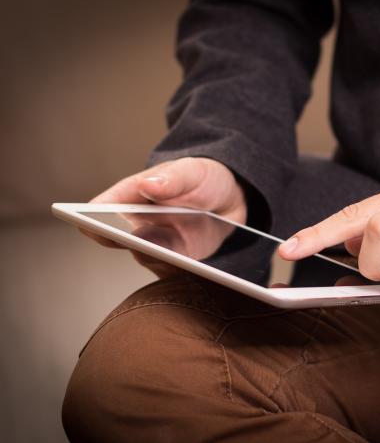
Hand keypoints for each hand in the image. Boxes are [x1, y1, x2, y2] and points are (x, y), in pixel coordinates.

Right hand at [84, 157, 246, 274]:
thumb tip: (147, 185)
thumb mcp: (192, 171)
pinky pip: (172, 271)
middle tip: (134, 241)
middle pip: (119, 238)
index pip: (101, 208)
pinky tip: (189, 268)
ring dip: (153, 258)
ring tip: (164, 255)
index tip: (87, 223)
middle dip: (124, 242)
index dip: (90, 217)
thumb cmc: (202, 179)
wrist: (230, 199)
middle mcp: (137, 224)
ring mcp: (156, 245)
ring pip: (146, 257)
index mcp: (131, 196)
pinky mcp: (177, 262)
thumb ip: (172, 179)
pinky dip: (178, 270)